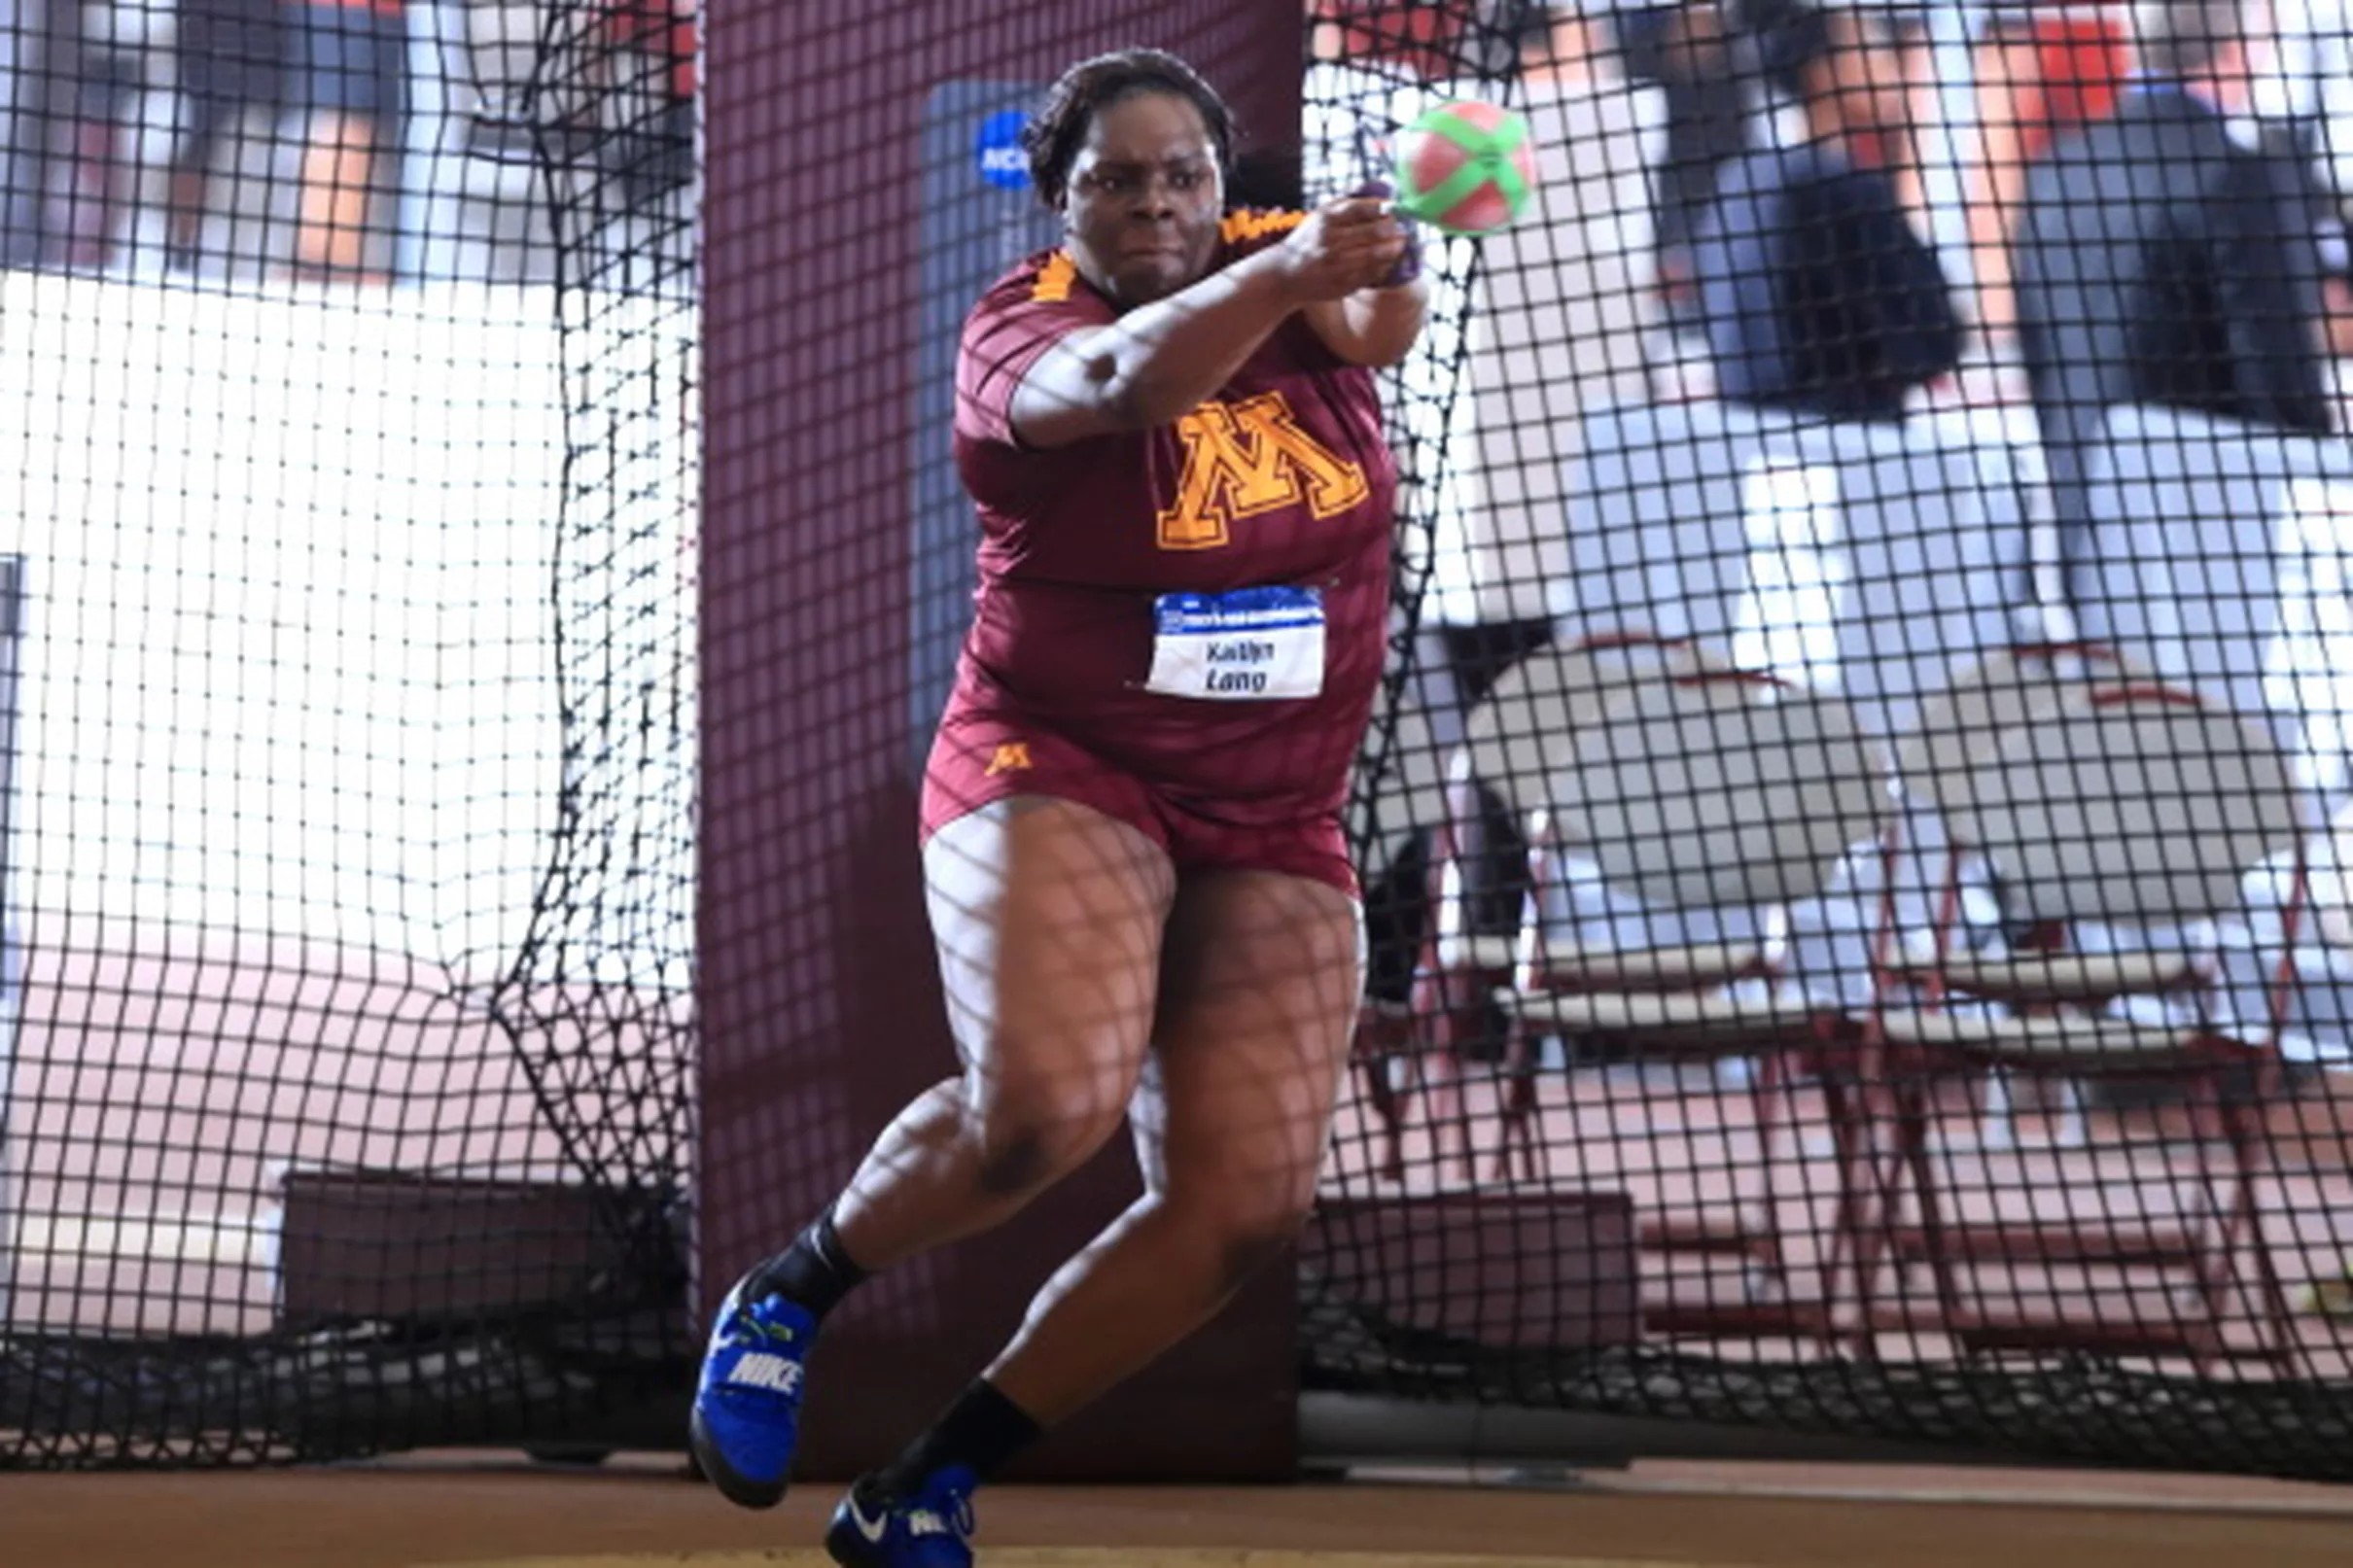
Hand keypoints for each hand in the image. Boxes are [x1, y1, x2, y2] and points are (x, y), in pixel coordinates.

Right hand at [1266, 193, 1410, 303]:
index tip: (1393, 207)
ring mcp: (1337, 265)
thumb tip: (1381, 194)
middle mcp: (1331, 241)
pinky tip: (1387, 260)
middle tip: (1401, 228)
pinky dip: (1383, 266)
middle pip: (1374, 232)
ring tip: (1399, 243)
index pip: (1362, 209)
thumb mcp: (1319, 215)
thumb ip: (1346, 204)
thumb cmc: (1308, 240)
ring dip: (1393, 248)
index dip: (1382, 207)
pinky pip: (1371, 274)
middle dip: (1393, 229)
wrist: (1286, 274)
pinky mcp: (1342, 283)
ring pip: (1376, 255)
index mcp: (1326, 220)